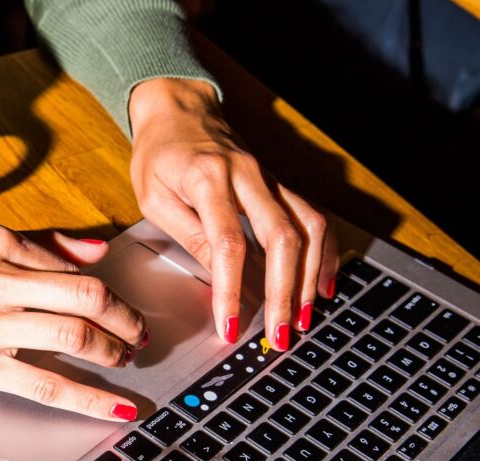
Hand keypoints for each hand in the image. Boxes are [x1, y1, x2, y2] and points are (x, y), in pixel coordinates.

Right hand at [0, 224, 148, 420]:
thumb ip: (38, 244)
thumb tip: (96, 249)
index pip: (72, 265)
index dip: (108, 290)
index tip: (121, 307)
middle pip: (86, 296)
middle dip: (124, 319)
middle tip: (138, 333)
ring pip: (74, 336)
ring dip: (112, 351)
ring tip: (123, 360)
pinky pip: (47, 384)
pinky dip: (90, 398)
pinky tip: (116, 408)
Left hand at [128, 77, 336, 349]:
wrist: (177, 107)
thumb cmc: (158, 155)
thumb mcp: (154, 198)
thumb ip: (189, 235)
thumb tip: (221, 278)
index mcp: (208, 178)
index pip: (228, 244)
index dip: (232, 290)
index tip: (229, 327)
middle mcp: (248, 175)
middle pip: (282, 238)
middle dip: (283, 292)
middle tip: (280, 334)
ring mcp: (270, 177)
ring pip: (309, 226)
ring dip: (311, 276)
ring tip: (303, 317)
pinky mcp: (280, 183)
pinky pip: (314, 217)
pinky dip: (324, 253)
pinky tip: (322, 285)